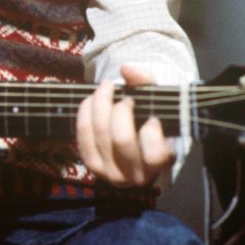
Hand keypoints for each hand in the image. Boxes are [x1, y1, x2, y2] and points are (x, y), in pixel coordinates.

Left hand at [76, 65, 172, 187]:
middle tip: (124, 96)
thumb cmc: (151, 119)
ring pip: (100, 134)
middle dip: (119, 109)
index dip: (151, 131)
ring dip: (100, 104)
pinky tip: (91, 100)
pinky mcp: (92, 167)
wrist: (136, 140)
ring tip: (106, 89)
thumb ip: (148, 83)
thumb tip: (127, 69)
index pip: (155, 154)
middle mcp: (137, 175)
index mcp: (161, 164)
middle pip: (121, 139)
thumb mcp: (158, 102)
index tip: (152, 116)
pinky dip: (85, 112)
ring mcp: (112, 174)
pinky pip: (83, 135)